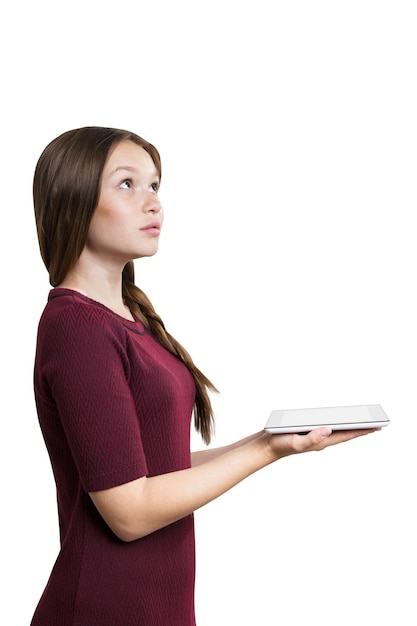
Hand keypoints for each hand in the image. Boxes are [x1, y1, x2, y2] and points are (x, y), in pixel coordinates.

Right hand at [265, 427, 379, 460]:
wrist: (266, 446)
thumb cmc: (280, 444)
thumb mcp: (295, 441)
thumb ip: (311, 438)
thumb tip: (328, 430)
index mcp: (320, 442)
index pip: (345, 436)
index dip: (360, 431)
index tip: (375, 427)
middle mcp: (320, 439)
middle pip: (344, 434)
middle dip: (360, 429)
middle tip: (376, 425)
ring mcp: (315, 436)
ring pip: (337, 431)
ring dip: (350, 427)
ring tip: (362, 423)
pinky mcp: (308, 431)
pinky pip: (327, 427)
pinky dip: (336, 423)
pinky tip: (338, 420)